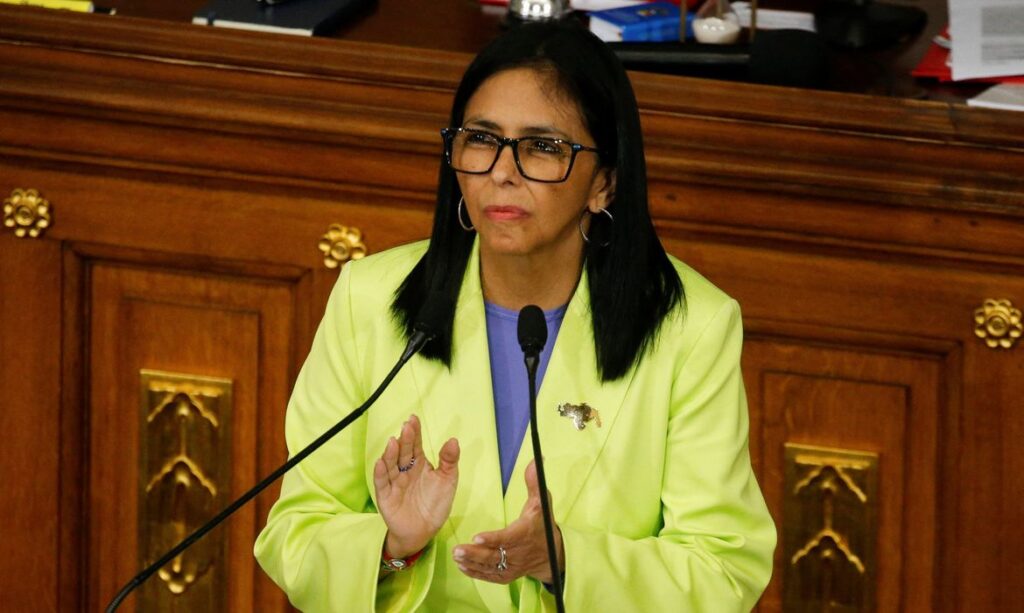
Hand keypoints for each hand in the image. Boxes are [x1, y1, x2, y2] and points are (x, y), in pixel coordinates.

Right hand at [373, 415, 459, 558]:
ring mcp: (394, 482)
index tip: (414, 418)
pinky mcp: (386, 497)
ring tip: (394, 441)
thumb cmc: (435, 504)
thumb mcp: (447, 481)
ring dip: (391, 453)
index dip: (415, 432)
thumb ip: (449, 461)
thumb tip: (453, 440)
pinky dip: (380, 473)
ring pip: (391, 465)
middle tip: (407, 426)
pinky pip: (382, 483)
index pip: (416, 445)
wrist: (423, 531)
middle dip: (405, 440)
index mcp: (419, 464)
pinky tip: (380, 462)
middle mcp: (405, 470)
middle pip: (403, 452)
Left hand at [453, 461, 563, 584]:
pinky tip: (462, 566)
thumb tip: (534, 460)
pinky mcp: (507, 575)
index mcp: (525, 533)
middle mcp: (518, 553)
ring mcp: (512, 567)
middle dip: (475, 554)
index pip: (507, 538)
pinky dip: (475, 573)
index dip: (492, 539)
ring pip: (490, 567)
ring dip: (472, 562)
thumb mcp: (541, 502)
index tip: (476, 537)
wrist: (551, 554)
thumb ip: (534, 482)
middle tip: (457, 550)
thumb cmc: (541, 524)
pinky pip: (490, 576)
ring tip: (456, 556)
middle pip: (495, 555)